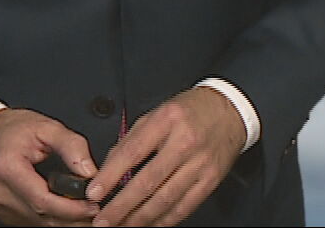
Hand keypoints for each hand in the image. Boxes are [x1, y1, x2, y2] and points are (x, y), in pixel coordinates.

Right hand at [0, 107, 100, 226]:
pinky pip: (29, 222)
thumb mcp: (45, 127)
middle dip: (72, 219)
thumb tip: (90, 171)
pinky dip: (50, 219)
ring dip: (63, 222)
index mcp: (8, 169)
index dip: (71, 208)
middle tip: (95, 212)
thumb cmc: (9, 129)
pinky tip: (66, 213)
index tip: (93, 205)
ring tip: (85, 212)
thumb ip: (71, 146)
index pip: (43, 201)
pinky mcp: (2, 212)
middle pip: (41, 217)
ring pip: (36, 224)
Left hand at [88, 86, 245, 226]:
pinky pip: (185, 206)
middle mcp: (185, 142)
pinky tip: (150, 225)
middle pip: (148, 181)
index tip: (94, 193)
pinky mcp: (211, 179)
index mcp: (167, 121)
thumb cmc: (191, 111)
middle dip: (121, 206)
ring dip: (140, 218)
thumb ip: (131, 140)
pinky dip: (165, 220)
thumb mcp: (157, 113)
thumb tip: (108, 169)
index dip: (110, 176)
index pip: (133, 152)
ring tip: (122, 227)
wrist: (231, 110)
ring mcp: (200, 163)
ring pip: (165, 199)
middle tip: (102, 221)